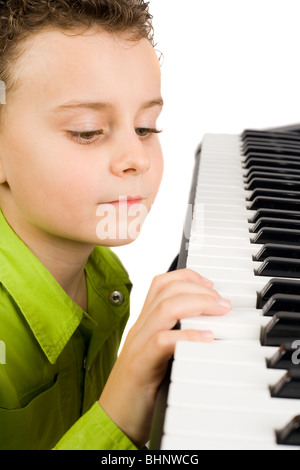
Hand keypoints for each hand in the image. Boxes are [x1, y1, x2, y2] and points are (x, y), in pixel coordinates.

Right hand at [98, 268, 230, 447]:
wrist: (114, 420)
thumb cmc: (141, 389)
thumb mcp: (161, 356)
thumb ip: (178, 338)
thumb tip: (212, 328)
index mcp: (145, 324)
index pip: (161, 284)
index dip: (188, 277)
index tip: (211, 286)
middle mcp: (140, 329)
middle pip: (166, 290)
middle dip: (198, 288)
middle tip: (222, 302)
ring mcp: (138, 345)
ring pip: (165, 308)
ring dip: (197, 304)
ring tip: (219, 311)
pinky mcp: (140, 366)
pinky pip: (162, 341)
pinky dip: (187, 335)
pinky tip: (206, 338)